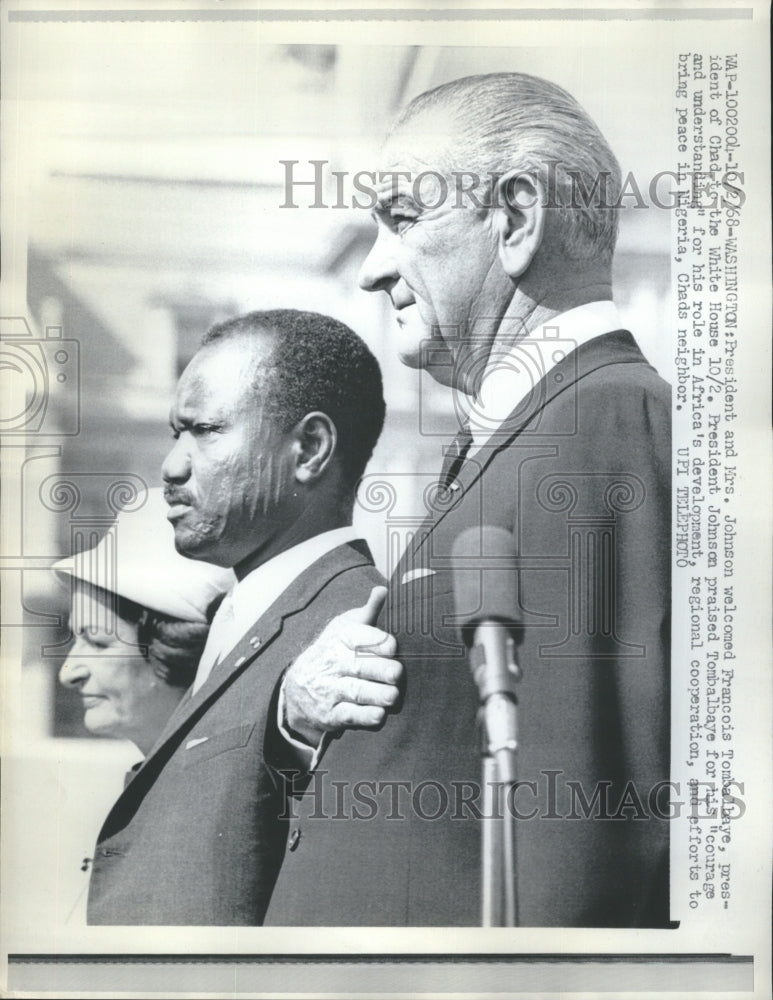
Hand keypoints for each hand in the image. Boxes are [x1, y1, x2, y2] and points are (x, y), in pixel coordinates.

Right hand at [282, 586, 400, 745]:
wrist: (298, 684)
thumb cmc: (334, 650)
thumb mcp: (346, 627)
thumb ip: (368, 611)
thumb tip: (383, 589)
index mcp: (340, 638)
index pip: (360, 638)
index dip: (379, 642)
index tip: (392, 647)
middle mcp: (334, 663)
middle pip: (360, 666)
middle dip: (381, 670)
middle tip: (396, 674)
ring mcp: (331, 690)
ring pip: (357, 692)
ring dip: (377, 694)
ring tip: (393, 696)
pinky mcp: (331, 714)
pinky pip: (349, 716)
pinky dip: (365, 716)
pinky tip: (379, 715)